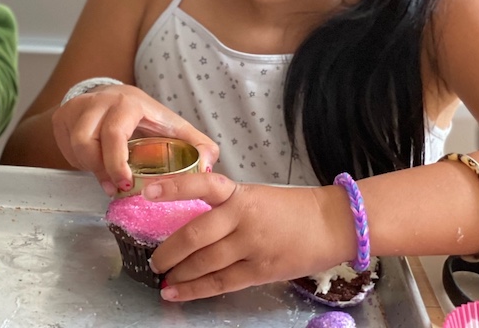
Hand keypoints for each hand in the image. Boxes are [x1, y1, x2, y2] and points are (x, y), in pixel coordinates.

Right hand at [51, 84, 219, 194]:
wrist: (113, 96)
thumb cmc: (145, 117)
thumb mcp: (172, 126)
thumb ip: (196, 144)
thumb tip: (209, 165)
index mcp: (129, 102)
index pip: (115, 131)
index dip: (116, 161)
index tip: (126, 185)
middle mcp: (99, 100)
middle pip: (87, 140)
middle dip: (101, 169)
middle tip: (114, 188)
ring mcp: (77, 106)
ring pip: (74, 144)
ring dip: (89, 166)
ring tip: (105, 177)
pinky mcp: (62, 115)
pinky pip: (64, 145)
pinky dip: (78, 160)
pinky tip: (93, 162)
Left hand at [143, 173, 354, 300]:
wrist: (333, 224)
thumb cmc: (289, 208)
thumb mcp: (254, 196)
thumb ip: (224, 205)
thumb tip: (188, 219)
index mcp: (239, 193)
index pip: (202, 185)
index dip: (173, 187)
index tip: (146, 192)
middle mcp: (243, 217)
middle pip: (196, 234)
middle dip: (169, 250)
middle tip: (152, 259)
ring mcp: (252, 245)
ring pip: (205, 262)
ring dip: (179, 273)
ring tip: (162, 278)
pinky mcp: (262, 270)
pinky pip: (221, 282)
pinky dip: (195, 289)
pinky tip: (178, 293)